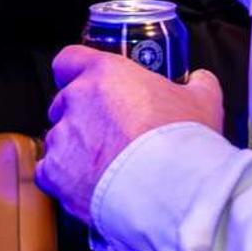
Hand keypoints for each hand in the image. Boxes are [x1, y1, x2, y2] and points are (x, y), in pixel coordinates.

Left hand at [36, 46, 222, 224]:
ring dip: (75, 149)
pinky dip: (64, 180)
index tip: (85, 82)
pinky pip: (49, 172)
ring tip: (107, 167)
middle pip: (64, 102)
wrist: (172, 191)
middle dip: (82, 117)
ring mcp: (62, 137)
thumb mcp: (202, 101)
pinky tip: (89, 186)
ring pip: (58, 138)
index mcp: (105, 75)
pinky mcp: (55, 173)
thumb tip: (199, 80)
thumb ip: (197, 84)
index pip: (69, 59)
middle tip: (109, 134)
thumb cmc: (183, 144)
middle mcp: (77, 100)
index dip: (75, 71)